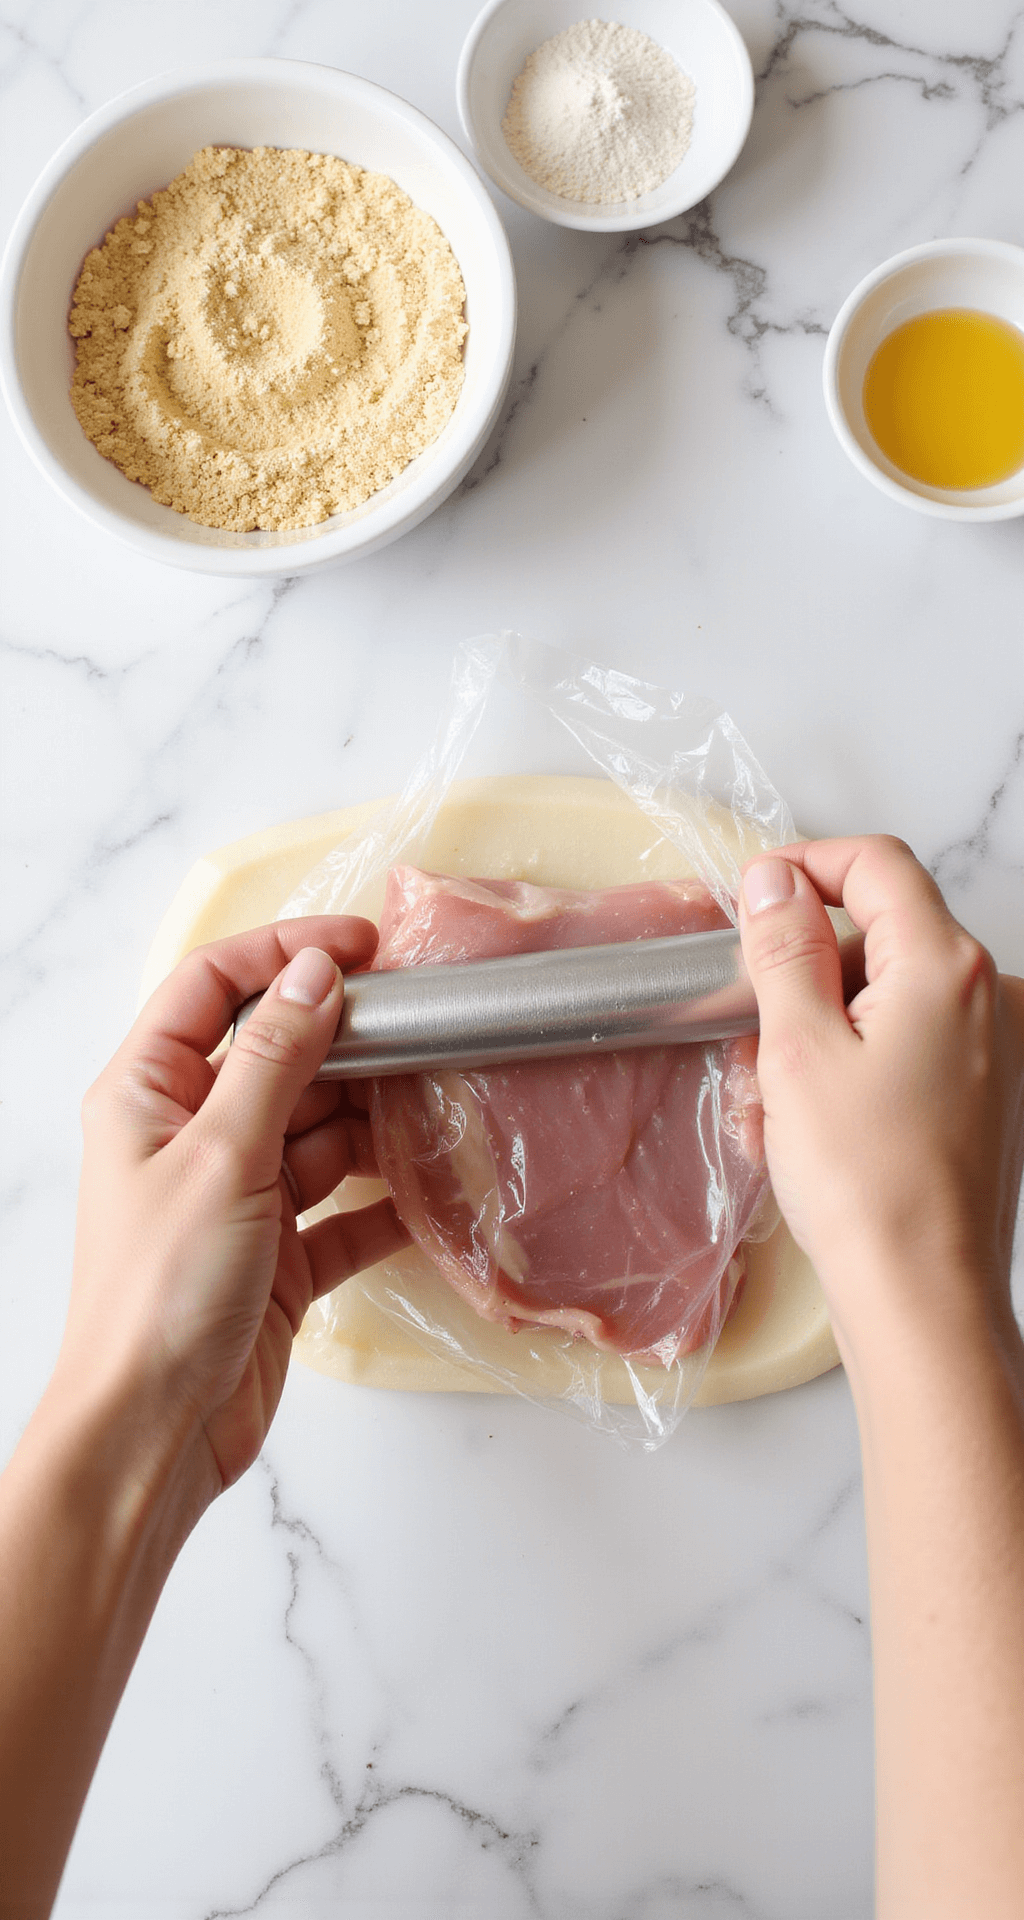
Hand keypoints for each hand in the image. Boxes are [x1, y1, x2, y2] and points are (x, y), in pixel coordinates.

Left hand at [61, 919, 408, 1508]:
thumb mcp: (222, 1157)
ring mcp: (238, 1197)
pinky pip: (345, 1208)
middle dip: (348, 1041)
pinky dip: (385, 1200)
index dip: (284, 952)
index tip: (362, 949)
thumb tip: (315, 975)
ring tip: (440, 1099)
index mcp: (148, 1093)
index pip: (215, 986)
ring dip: (376, 1119)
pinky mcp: (280, 1256)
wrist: (154, 1435)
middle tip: (423, 1027)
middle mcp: (190, 1136)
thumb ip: (274, 1059)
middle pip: (278, 1055)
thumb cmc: (160, 1293)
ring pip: (320, 1129)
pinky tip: (431, 1189)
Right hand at [737, 837, 1023, 1359]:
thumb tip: (774, 879)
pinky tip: (818, 1128)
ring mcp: (996, 1045)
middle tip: (754, 1038)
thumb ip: (784, 948)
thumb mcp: (796, 1050)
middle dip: (805, 973)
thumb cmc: (867, 1188)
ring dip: (822, 1031)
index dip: (804, 865)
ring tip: (782, 1108)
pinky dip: (856, 1066)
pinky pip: (909, 1044)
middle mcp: (989, 995)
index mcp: (947, 967)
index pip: (875, 864)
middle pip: (879, 933)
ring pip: (885, 997)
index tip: (752, 898)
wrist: (922, 1297)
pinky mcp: (987, 1090)